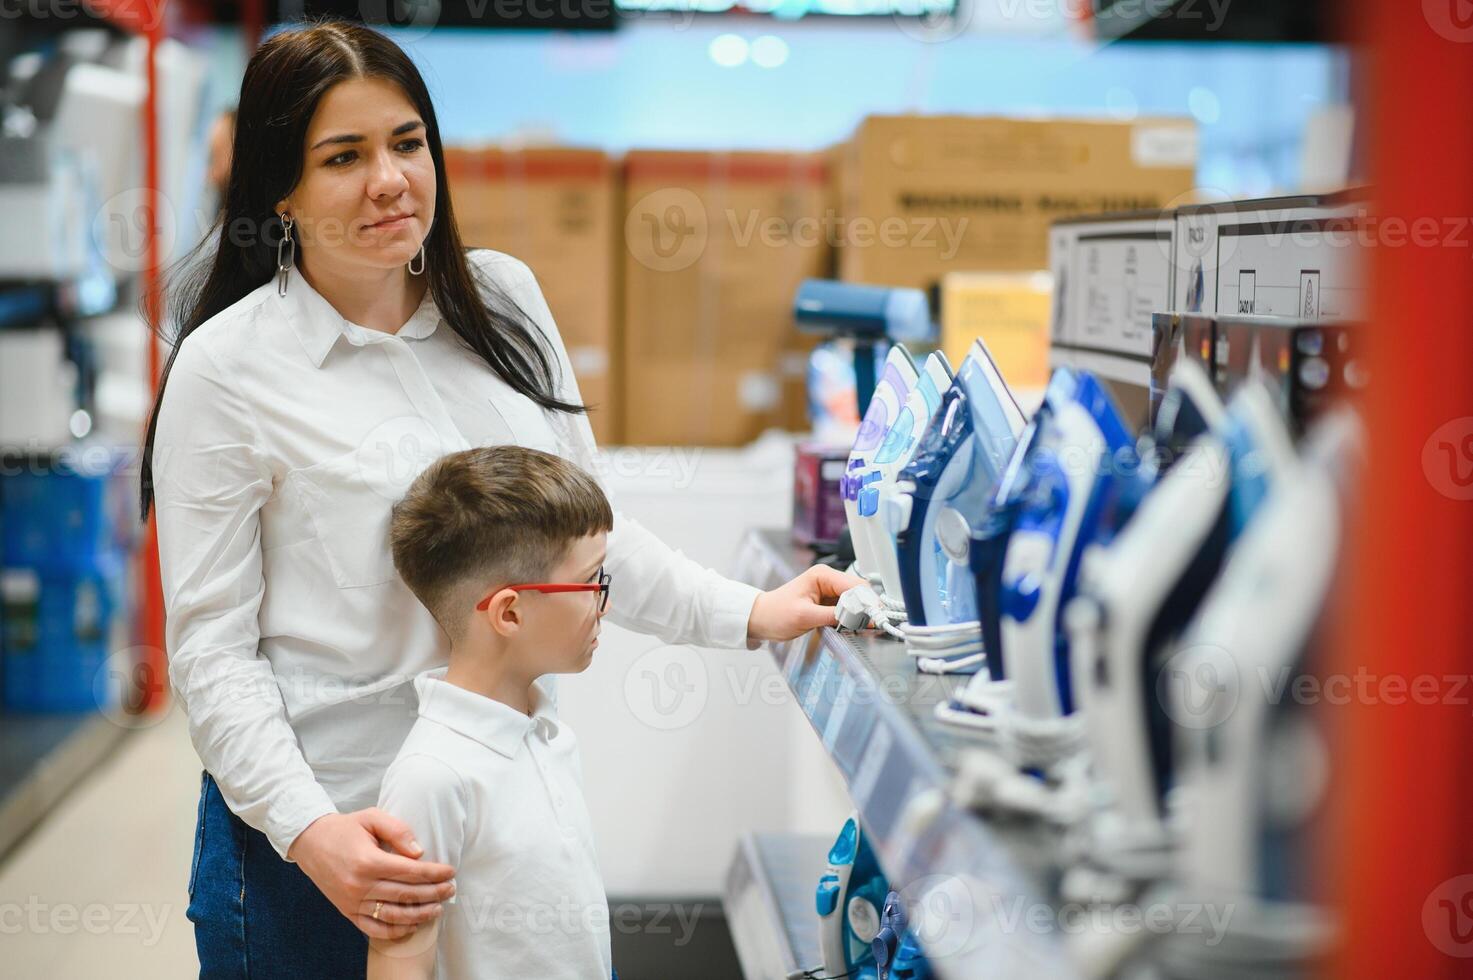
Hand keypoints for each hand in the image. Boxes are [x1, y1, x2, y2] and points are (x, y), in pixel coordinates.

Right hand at [288, 809, 455, 940]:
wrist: (311, 842)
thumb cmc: (345, 828)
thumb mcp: (372, 817)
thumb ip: (398, 830)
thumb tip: (419, 853)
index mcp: (368, 861)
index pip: (410, 872)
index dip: (434, 873)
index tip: (450, 872)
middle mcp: (360, 885)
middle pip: (406, 895)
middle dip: (433, 893)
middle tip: (451, 889)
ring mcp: (352, 902)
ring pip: (393, 915)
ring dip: (419, 914)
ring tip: (438, 908)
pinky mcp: (347, 912)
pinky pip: (373, 928)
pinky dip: (395, 931)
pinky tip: (412, 924)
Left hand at [746, 564, 866, 642]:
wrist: (760, 620)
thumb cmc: (775, 613)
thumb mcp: (804, 616)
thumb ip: (832, 615)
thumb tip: (856, 617)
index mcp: (822, 575)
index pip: (854, 586)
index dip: (867, 602)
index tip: (875, 618)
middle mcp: (828, 579)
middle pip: (858, 593)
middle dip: (866, 609)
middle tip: (871, 626)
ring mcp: (829, 591)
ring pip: (855, 602)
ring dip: (860, 615)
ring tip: (864, 628)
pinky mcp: (828, 603)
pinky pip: (847, 609)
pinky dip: (852, 619)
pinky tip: (854, 628)